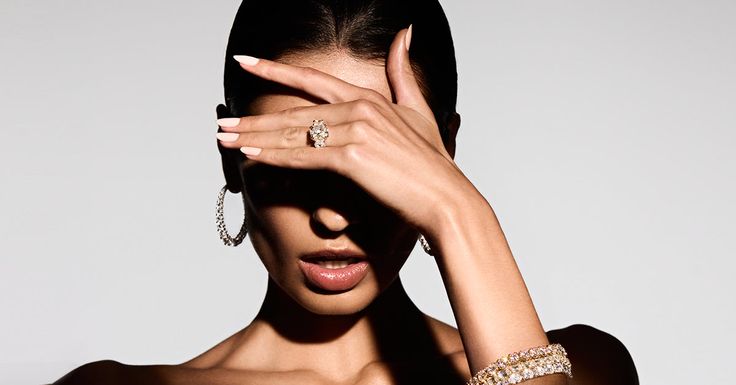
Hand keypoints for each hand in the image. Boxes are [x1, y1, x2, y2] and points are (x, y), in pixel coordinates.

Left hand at [217, 27, 475, 235]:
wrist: (446, 196)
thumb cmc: (432, 162)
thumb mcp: (419, 109)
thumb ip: (403, 72)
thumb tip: (406, 33)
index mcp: (368, 97)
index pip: (311, 79)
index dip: (274, 70)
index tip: (245, 62)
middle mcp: (359, 108)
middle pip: (294, 112)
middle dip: (254, 120)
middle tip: (223, 125)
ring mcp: (355, 131)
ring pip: (293, 134)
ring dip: (255, 138)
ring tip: (226, 140)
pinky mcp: (352, 157)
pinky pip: (304, 156)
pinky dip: (275, 156)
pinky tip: (251, 157)